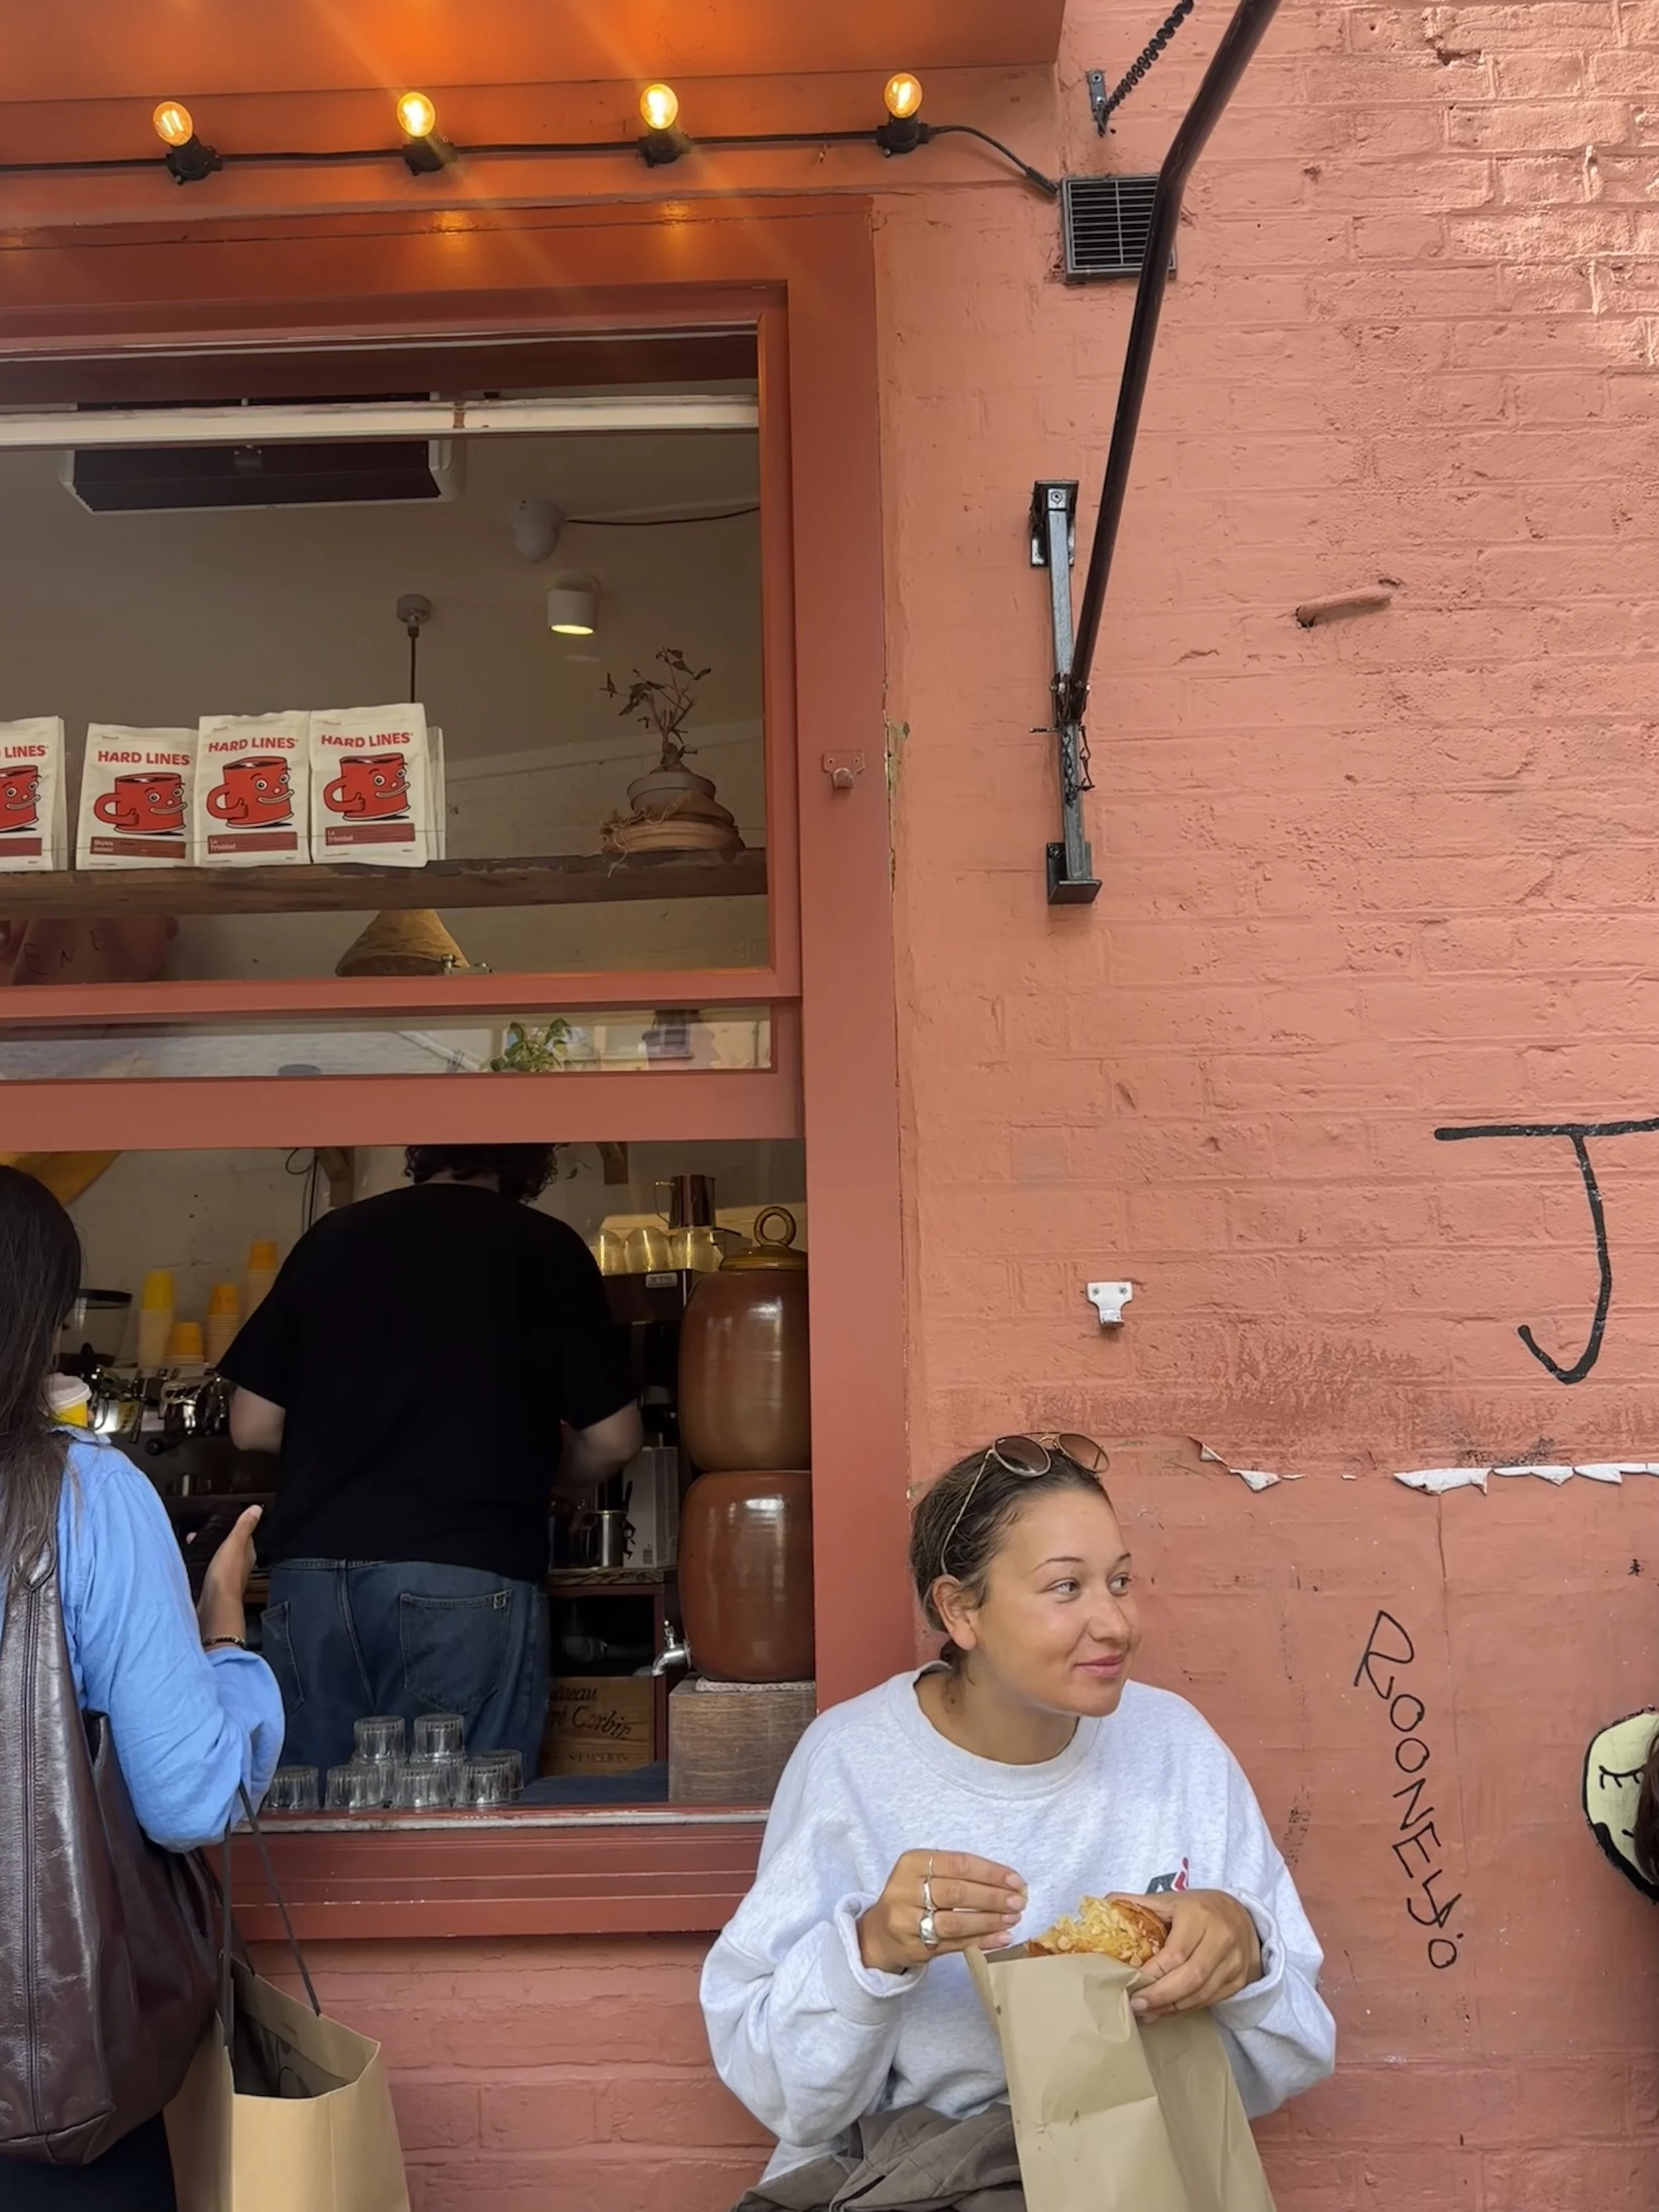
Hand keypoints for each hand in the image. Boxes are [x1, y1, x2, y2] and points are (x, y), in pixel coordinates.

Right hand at [195, 1504, 261, 1646]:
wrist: (214, 1604)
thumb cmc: (226, 1576)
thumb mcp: (235, 1543)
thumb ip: (244, 1526)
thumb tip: (256, 1509)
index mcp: (247, 1554)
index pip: (245, 1536)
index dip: (235, 1527)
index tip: (224, 1520)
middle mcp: (239, 1566)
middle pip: (231, 1548)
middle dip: (218, 1540)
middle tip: (203, 1533)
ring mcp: (226, 1577)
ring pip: (219, 1559)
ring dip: (210, 1551)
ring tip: (195, 1544)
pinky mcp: (214, 1586)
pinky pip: (210, 1571)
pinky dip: (204, 1564)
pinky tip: (195, 1563)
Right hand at [856, 1850, 1026, 1974]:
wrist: (880, 1934)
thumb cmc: (913, 1896)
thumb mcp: (925, 1874)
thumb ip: (959, 1874)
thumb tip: (1008, 1882)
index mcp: (912, 1863)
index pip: (958, 1863)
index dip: (990, 1872)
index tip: (1016, 1880)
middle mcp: (905, 1890)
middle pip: (956, 1892)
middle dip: (992, 1897)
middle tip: (1018, 1901)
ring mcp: (906, 1922)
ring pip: (954, 1921)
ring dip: (989, 1921)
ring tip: (1013, 1919)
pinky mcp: (914, 1948)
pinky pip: (954, 1945)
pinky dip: (981, 1941)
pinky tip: (1001, 1938)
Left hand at [1123, 1890, 1262, 2016]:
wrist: (1245, 1915)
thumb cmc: (1202, 1908)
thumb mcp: (1173, 1899)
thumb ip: (1142, 1903)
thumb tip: (1106, 1902)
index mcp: (1199, 1916)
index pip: (1176, 1953)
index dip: (1154, 1973)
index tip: (1132, 1984)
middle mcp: (1221, 1938)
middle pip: (1191, 1977)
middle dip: (1161, 1996)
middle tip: (1137, 2005)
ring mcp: (1234, 1962)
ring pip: (1202, 1993)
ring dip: (1172, 2007)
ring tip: (1148, 2013)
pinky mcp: (1240, 1979)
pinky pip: (1211, 2000)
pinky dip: (1187, 2008)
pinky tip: (1168, 2010)